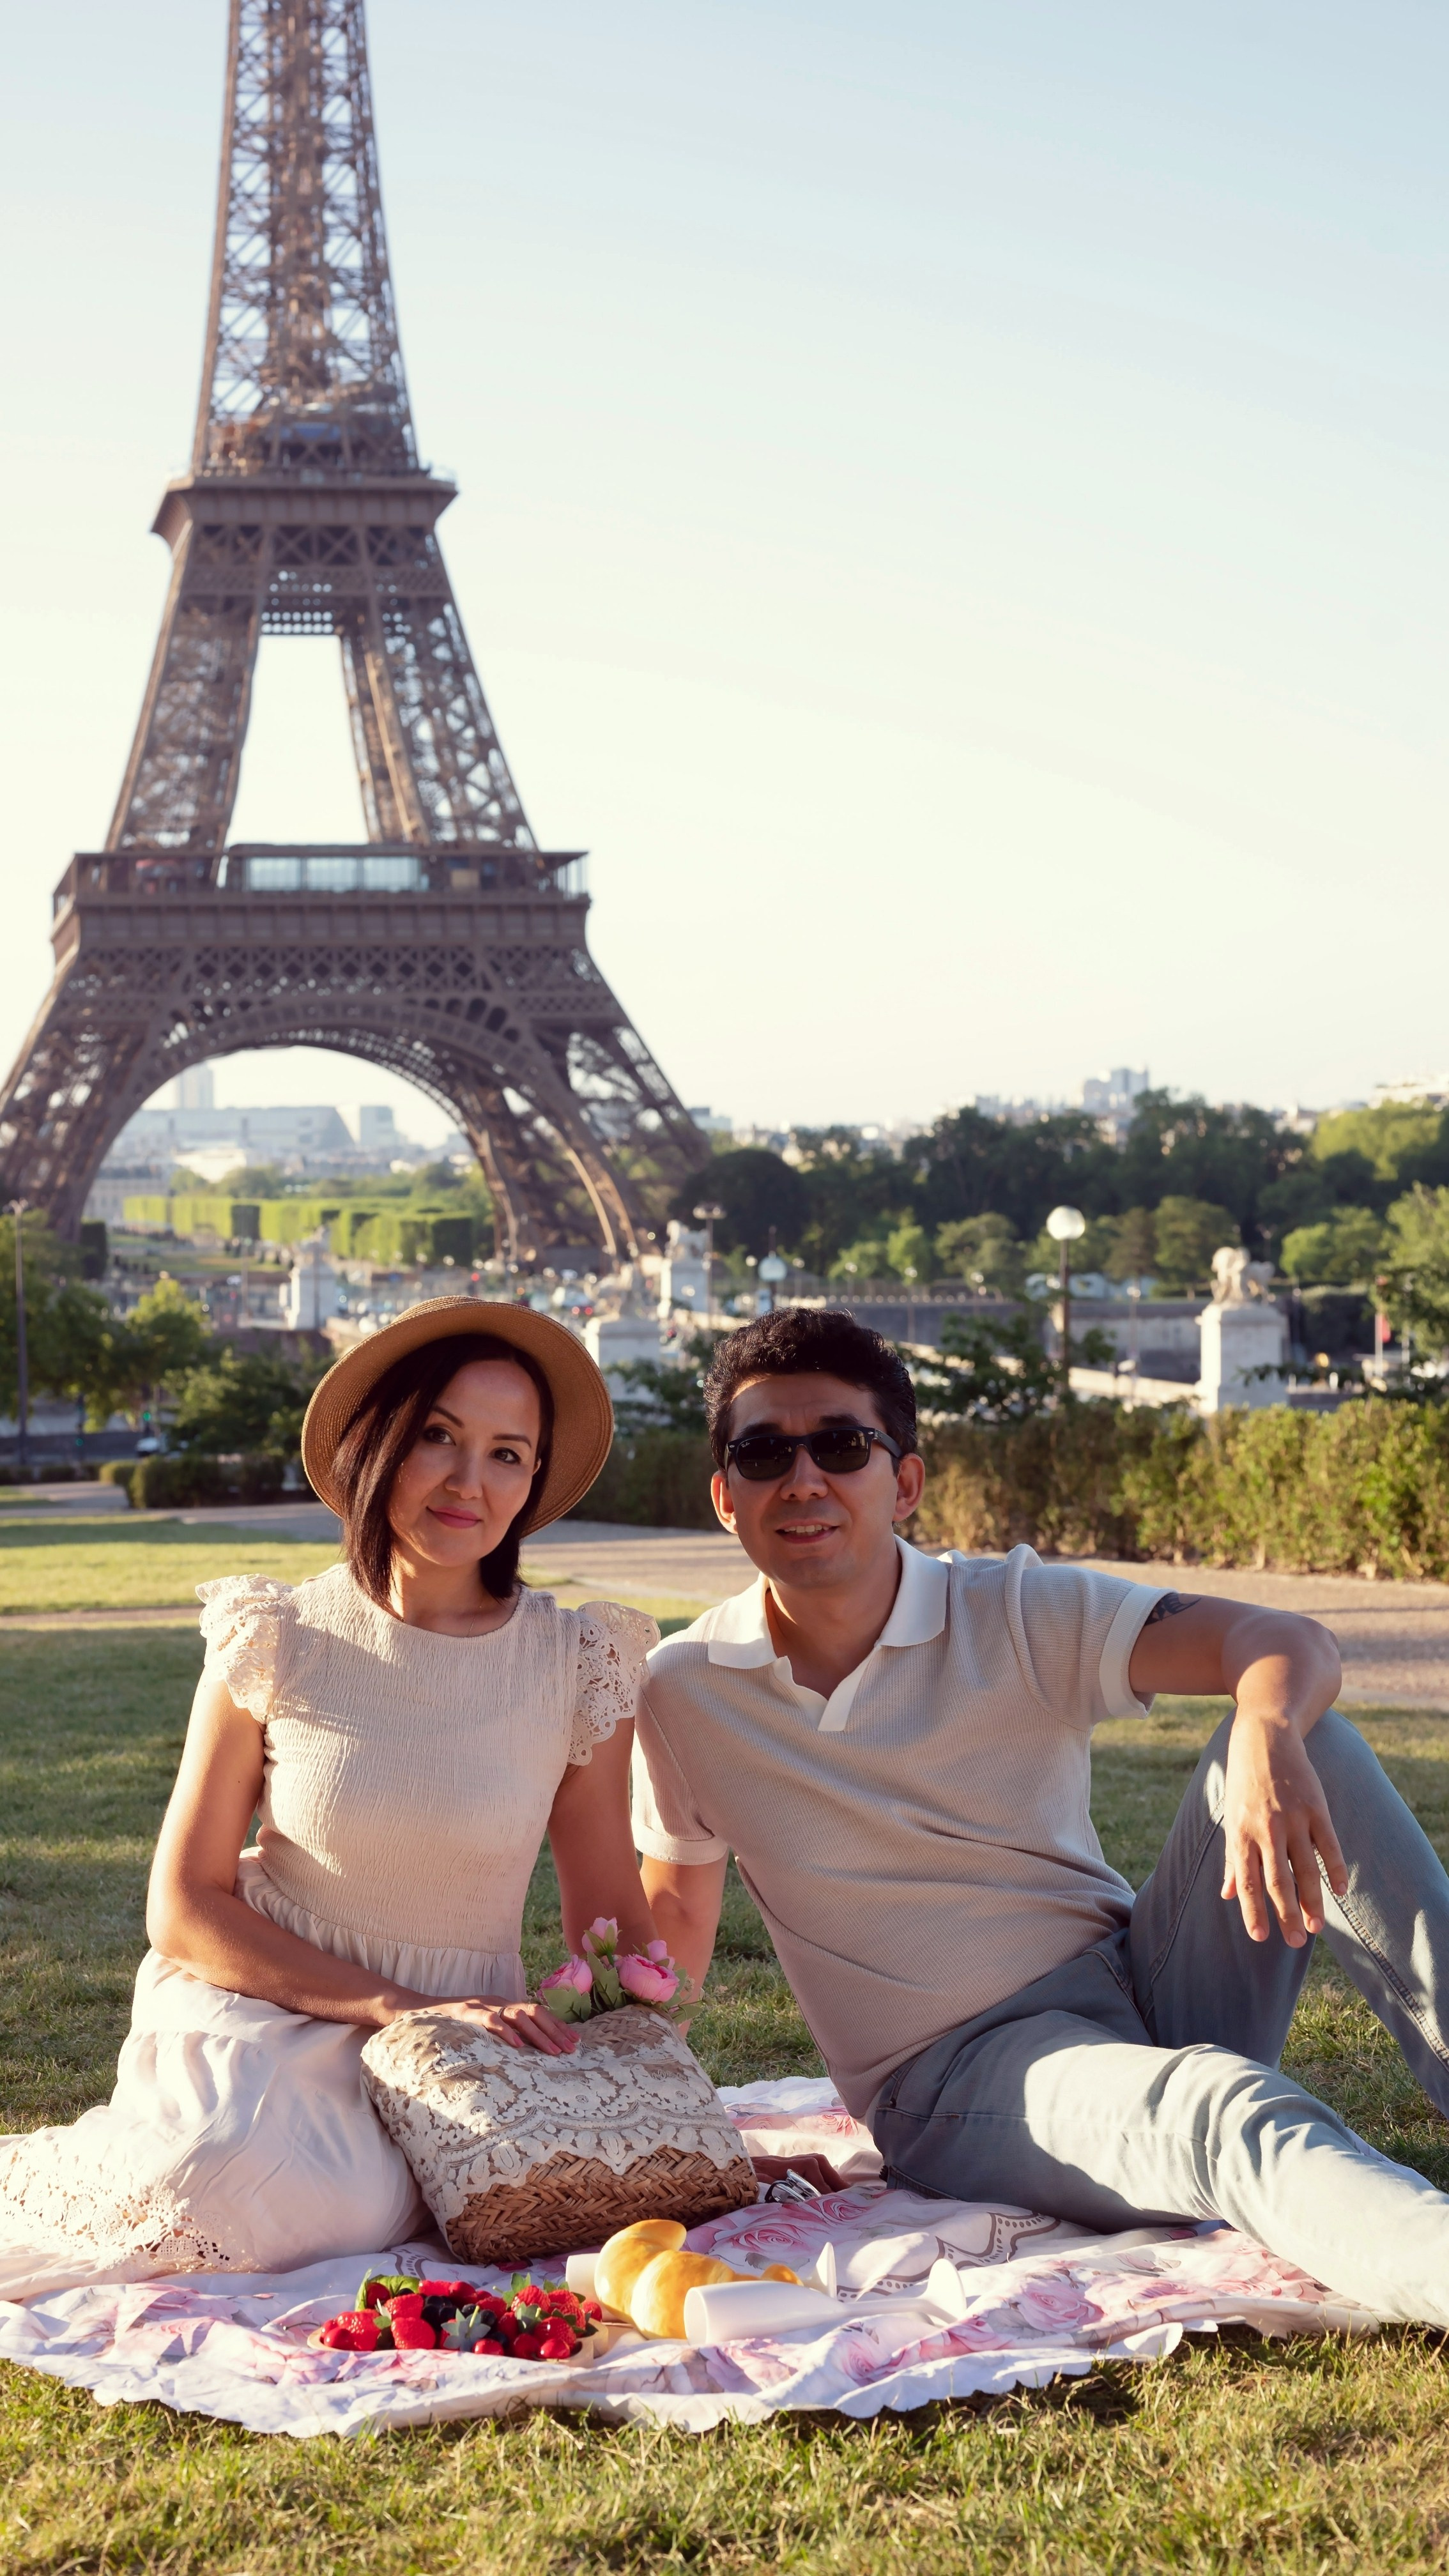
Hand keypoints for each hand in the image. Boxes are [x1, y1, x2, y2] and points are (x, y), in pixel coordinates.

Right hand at [378, 1992, 578, 2052]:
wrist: (414, 2012)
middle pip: (534, 2011)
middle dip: (556, 2030)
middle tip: (572, 2049)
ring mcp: (482, 2005)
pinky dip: (505, 2031)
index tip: (575, 2042)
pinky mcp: (466, 2012)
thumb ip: (500, 2033)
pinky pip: (490, 2020)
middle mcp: (496, 2001)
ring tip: (554, 2050)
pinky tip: (517, 2045)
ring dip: (538, 2033)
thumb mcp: (480, 2028)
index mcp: (502, 2005)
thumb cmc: (449, 2025)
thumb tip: (525, 2051)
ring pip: (518, 2014)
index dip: (557, 2026)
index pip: (537, 2012)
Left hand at [1221, 1714, 1348, 1945]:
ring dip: (1312, 1900)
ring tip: (1316, 1926)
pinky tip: (1340, 1890)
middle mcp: (1266, 1828)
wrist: (1265, 1736)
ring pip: (1306, 1868)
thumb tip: (1228, 1895)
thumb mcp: (1231, 1818)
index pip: (1247, 1881)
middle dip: (1287, 1914)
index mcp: (1241, 1833)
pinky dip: (1335, 1869)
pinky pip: (1328, 1844)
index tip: (1260, 1937)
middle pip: (1278, 1880)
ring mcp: (1293, 1818)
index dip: (1253, 1910)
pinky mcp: (1316, 1807)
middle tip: (1295, 1941)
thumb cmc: (1244, 1781)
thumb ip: (1233, 1859)